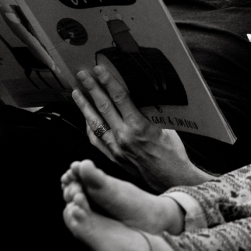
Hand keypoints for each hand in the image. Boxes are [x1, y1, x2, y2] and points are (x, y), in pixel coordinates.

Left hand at [72, 65, 213, 191]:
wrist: (171, 180)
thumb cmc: (173, 154)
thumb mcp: (166, 127)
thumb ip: (150, 113)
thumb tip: (140, 97)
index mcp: (139, 127)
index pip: (120, 98)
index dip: (108, 82)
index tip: (99, 70)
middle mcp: (124, 137)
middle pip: (103, 107)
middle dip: (92, 89)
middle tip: (82, 75)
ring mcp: (116, 148)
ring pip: (95, 123)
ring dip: (84, 106)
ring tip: (77, 93)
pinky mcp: (113, 157)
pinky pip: (96, 140)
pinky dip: (89, 126)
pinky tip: (86, 118)